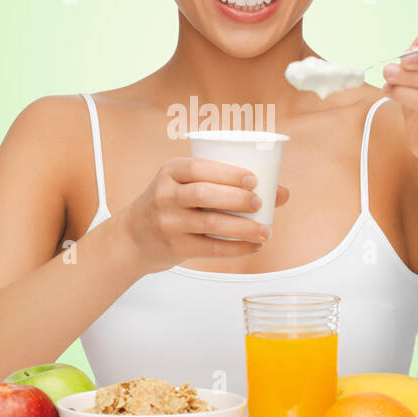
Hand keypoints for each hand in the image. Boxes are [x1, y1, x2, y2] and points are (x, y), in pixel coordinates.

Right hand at [118, 157, 290, 273]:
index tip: (253, 179)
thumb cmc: (173, 205)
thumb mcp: (188, 186)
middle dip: (236, 199)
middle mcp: (165, 195)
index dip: (227, 173)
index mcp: (170, 171)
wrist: (134, 237)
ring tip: (265, 231)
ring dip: (242, 228)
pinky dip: (235, 249)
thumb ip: (227, 185)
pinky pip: (209, 248)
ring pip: (209, 223)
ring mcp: (168, 222)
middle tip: (260, 203)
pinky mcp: (175, 247)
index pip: (198, 167)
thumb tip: (283, 193)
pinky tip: (253, 246)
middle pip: (203, 194)